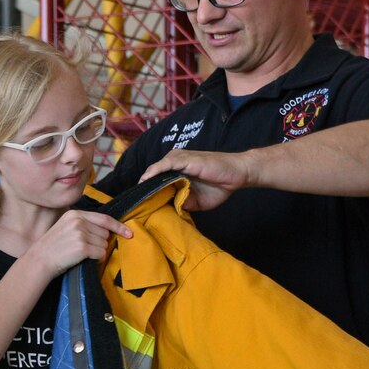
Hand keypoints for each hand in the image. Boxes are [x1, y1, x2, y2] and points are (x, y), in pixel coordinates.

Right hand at [24, 210, 133, 278]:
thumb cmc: (53, 247)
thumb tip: (107, 230)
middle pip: (105, 233)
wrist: (39, 260)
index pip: (104, 218)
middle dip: (100, 242)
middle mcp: (78, 221)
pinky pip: (100, 253)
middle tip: (84, 248)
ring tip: (80, 254)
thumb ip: (83, 224)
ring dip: (97, 251)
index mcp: (75, 214)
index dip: (118, 226)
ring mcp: (80, 233)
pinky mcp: (82, 247)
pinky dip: (96, 259)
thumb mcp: (65, 227)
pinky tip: (84, 259)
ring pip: (104, 244)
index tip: (128, 233)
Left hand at [140, 148, 259, 210]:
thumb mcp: (196, 201)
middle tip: (131, 203)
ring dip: (144, 182)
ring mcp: (179, 159)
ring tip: (135, 196)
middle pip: (152, 175)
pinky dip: (153, 172)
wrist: (237, 175)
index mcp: (176, 172)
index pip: (155, 181)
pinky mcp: (185, 158)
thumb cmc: (219, 186)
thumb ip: (182, 203)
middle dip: (141, 189)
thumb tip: (169, 210)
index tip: (135, 206)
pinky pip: (164, 164)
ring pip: (155, 170)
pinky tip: (145, 182)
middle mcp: (175, 163)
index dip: (145, 192)